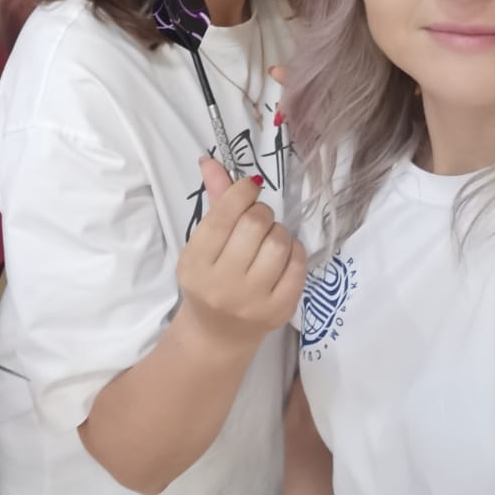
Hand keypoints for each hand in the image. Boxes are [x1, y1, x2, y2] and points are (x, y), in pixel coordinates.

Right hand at [176, 158, 306, 350]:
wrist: (217, 334)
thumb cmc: (208, 280)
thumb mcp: (201, 243)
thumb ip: (213, 201)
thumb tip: (211, 160)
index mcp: (196, 263)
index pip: (225, 214)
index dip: (243, 191)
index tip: (250, 187)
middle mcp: (223, 284)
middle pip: (256, 224)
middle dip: (261, 213)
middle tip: (257, 220)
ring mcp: (253, 301)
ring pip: (280, 242)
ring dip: (278, 232)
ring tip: (268, 240)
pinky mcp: (280, 310)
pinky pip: (298, 265)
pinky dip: (294, 252)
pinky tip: (283, 256)